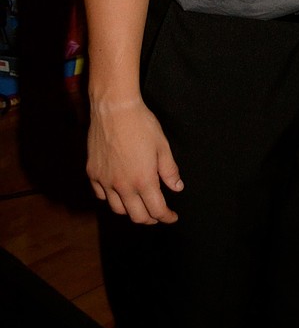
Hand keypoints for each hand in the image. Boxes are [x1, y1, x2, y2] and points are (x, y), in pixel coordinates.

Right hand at [87, 98, 183, 224]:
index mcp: (143, 180)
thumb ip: (170, 170)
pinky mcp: (93, 173)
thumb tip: (177, 187)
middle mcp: (123, 185)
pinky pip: (101, 195)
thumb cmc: (141, 124)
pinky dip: (111, 199)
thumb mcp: (162, 146)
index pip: (157, 209)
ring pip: (118, 209)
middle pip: (137, 216)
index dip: (166, 216)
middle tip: (158, 214)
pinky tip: (119, 193)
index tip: (172, 217)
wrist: (114, 109)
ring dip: (131, 211)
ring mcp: (105, 181)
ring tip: (139, 206)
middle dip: (150, 218)